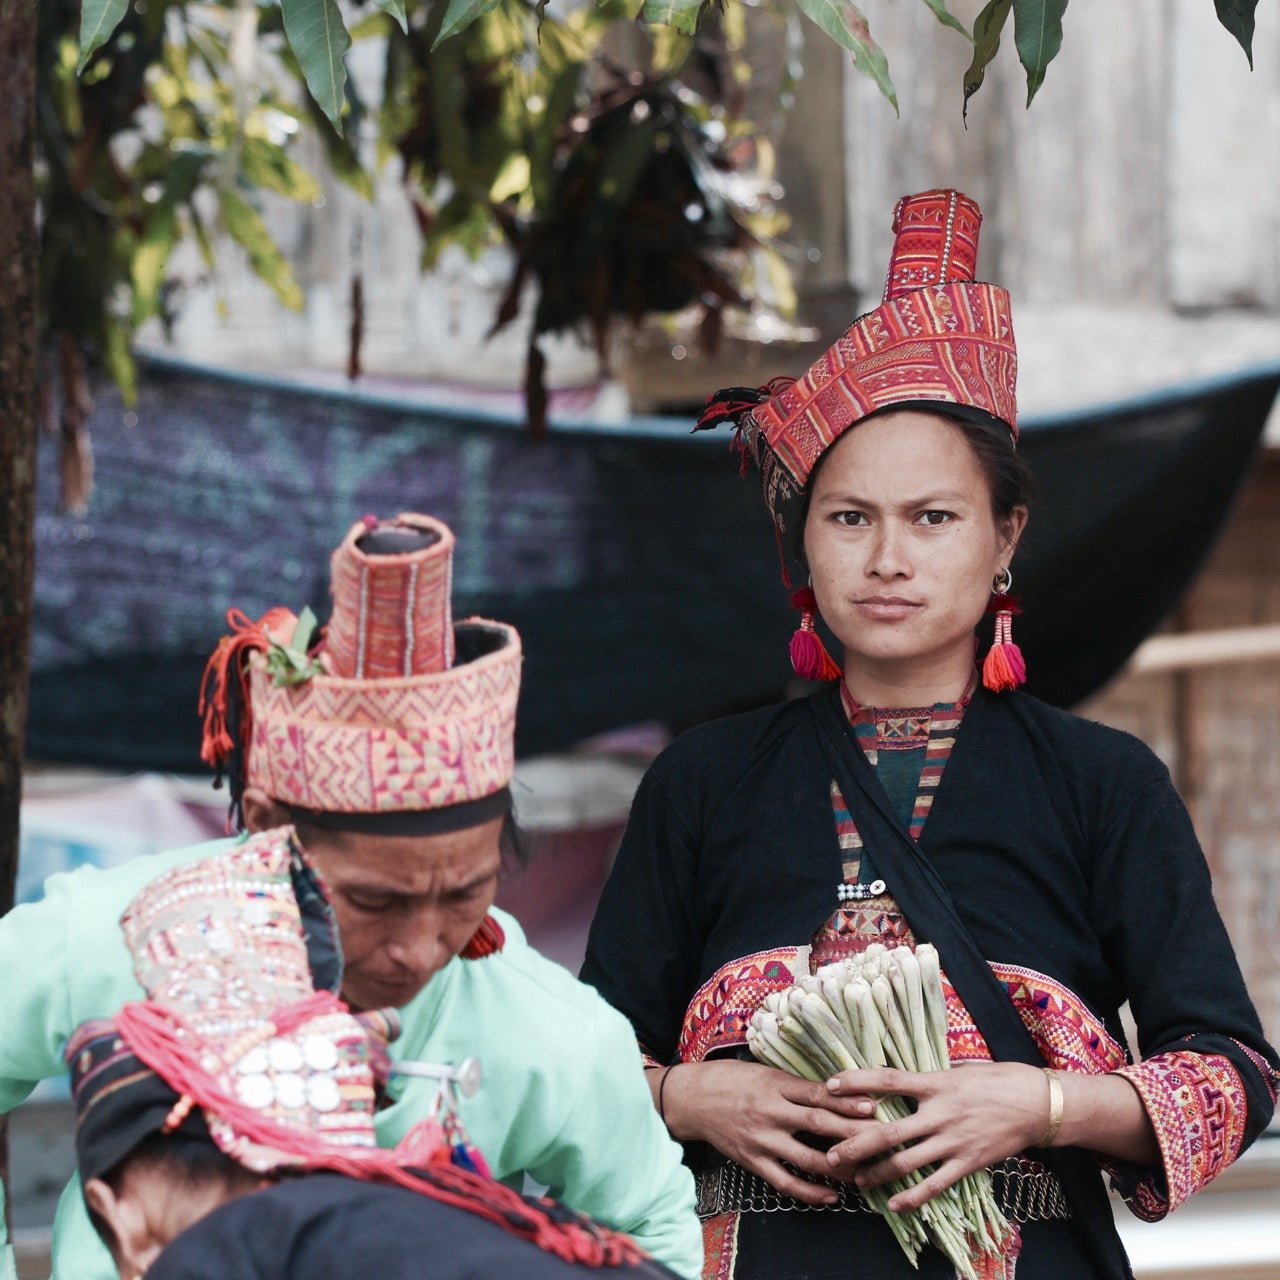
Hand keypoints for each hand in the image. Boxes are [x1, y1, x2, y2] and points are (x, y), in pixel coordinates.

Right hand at [662, 1059, 878, 1205]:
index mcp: (774, 1084)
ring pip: (806, 1157)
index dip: (845, 1101)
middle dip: (851, 1132)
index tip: (872, 1105)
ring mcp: (761, 1139)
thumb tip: (837, 1090)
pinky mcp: (753, 1161)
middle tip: (880, 1139)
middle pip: (817, 1124)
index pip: (816, 1094)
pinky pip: (785, 1181)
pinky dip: (810, 1192)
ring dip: (838, 1165)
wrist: (693, 1099)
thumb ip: (796, 1084)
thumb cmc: (731, 1079)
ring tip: (865, 1170)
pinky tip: (832, 1196)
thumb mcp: (764, 1071)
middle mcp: (769, 1111)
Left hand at [822, 1062, 1047, 1210]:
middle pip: (888, 1131)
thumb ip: (931, 1077)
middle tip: (831, 1154)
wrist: (1038, 1104)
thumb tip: (905, 1077)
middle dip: (856, 1144)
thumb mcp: (960, 1069)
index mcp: (935, 1082)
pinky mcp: (968, 1162)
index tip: (830, 1085)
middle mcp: (940, 1112)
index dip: (856, 1082)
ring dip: (878, 1173)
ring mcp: (953, 1140)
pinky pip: (935, 1184)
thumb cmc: (998, 1079)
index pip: (886, 1080)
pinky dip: (913, 1196)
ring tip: (858, 1181)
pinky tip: (895, 1203)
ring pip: (906, 1162)